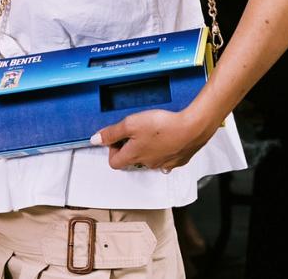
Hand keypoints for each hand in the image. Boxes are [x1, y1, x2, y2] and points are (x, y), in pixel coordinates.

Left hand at [91, 109, 216, 171]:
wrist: (192, 128)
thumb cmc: (161, 126)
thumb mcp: (130, 124)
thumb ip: (112, 132)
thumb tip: (94, 140)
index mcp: (134, 156)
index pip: (114, 162)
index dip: (112, 149)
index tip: (118, 136)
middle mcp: (147, 164)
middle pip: (132, 159)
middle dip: (130, 146)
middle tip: (136, 129)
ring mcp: (163, 164)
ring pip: (149, 158)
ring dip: (147, 147)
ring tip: (153, 130)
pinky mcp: (178, 161)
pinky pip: (166, 158)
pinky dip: (164, 149)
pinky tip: (167, 137)